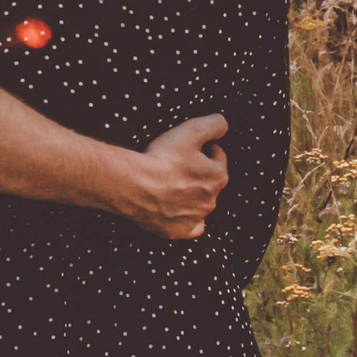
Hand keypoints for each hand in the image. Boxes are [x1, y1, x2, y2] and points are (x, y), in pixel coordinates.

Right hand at [109, 114, 228, 239]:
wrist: (134, 185)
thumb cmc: (162, 159)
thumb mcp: (192, 130)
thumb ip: (214, 124)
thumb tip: (223, 125)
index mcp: (217, 177)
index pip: (218, 158)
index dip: (205, 149)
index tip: (192, 147)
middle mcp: (210, 201)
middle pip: (209, 182)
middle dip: (198, 173)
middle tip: (179, 164)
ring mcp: (194, 218)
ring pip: (200, 204)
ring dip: (191, 194)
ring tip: (172, 183)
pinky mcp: (178, 232)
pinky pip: (190, 227)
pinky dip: (186, 219)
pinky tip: (178, 211)